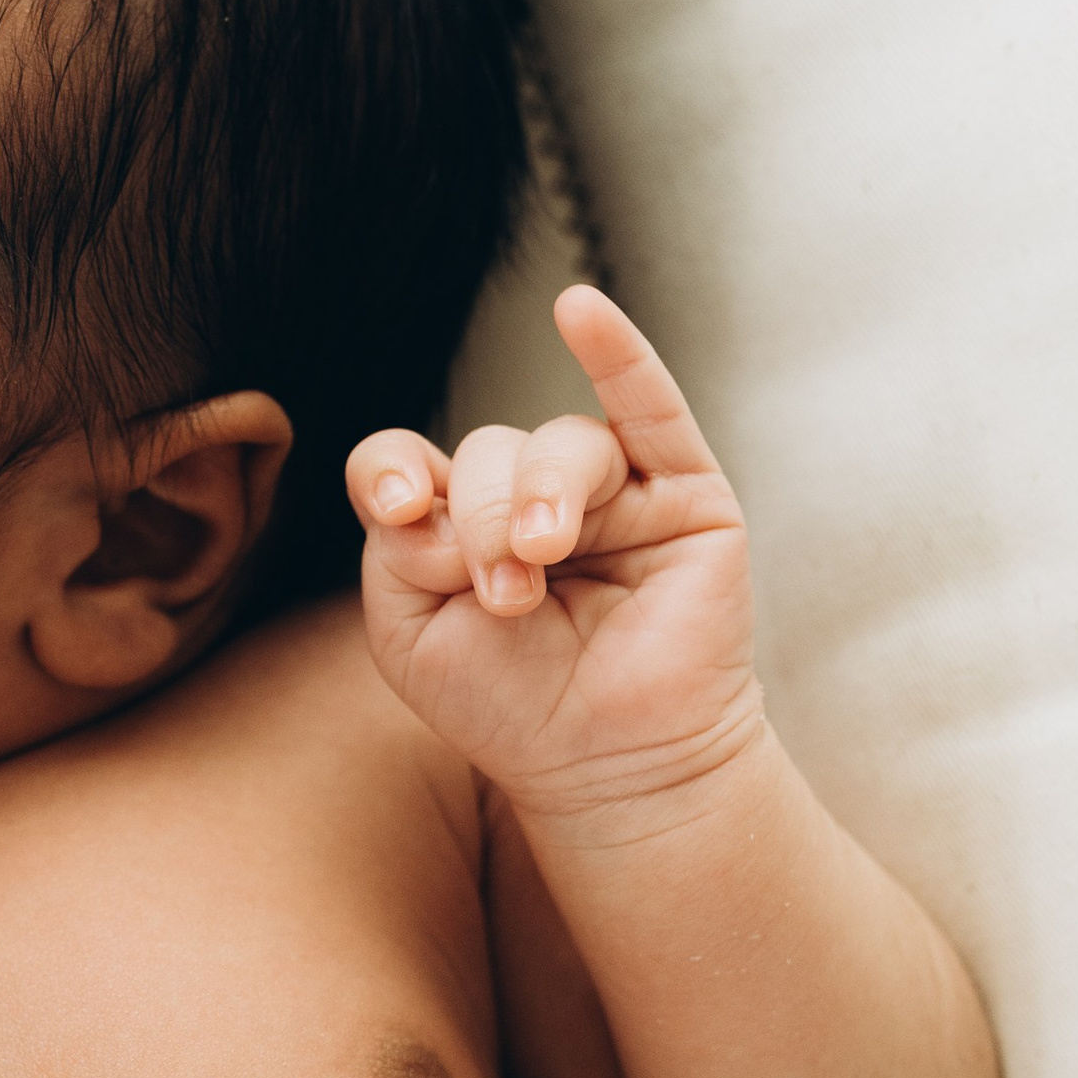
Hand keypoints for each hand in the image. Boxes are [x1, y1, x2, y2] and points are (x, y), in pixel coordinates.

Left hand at [346, 288, 761, 823]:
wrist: (610, 766)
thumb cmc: (512, 708)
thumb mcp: (413, 635)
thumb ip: (394, 550)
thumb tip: (420, 488)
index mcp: (456, 523)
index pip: (405, 461)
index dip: (393, 473)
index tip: (401, 511)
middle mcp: (528, 494)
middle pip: (485, 451)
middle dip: (483, 522)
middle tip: (504, 597)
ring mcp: (609, 491)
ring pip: (558, 441)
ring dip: (540, 496)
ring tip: (543, 562)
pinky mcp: (684, 495)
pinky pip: (650, 405)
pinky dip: (618, 353)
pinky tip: (581, 311)